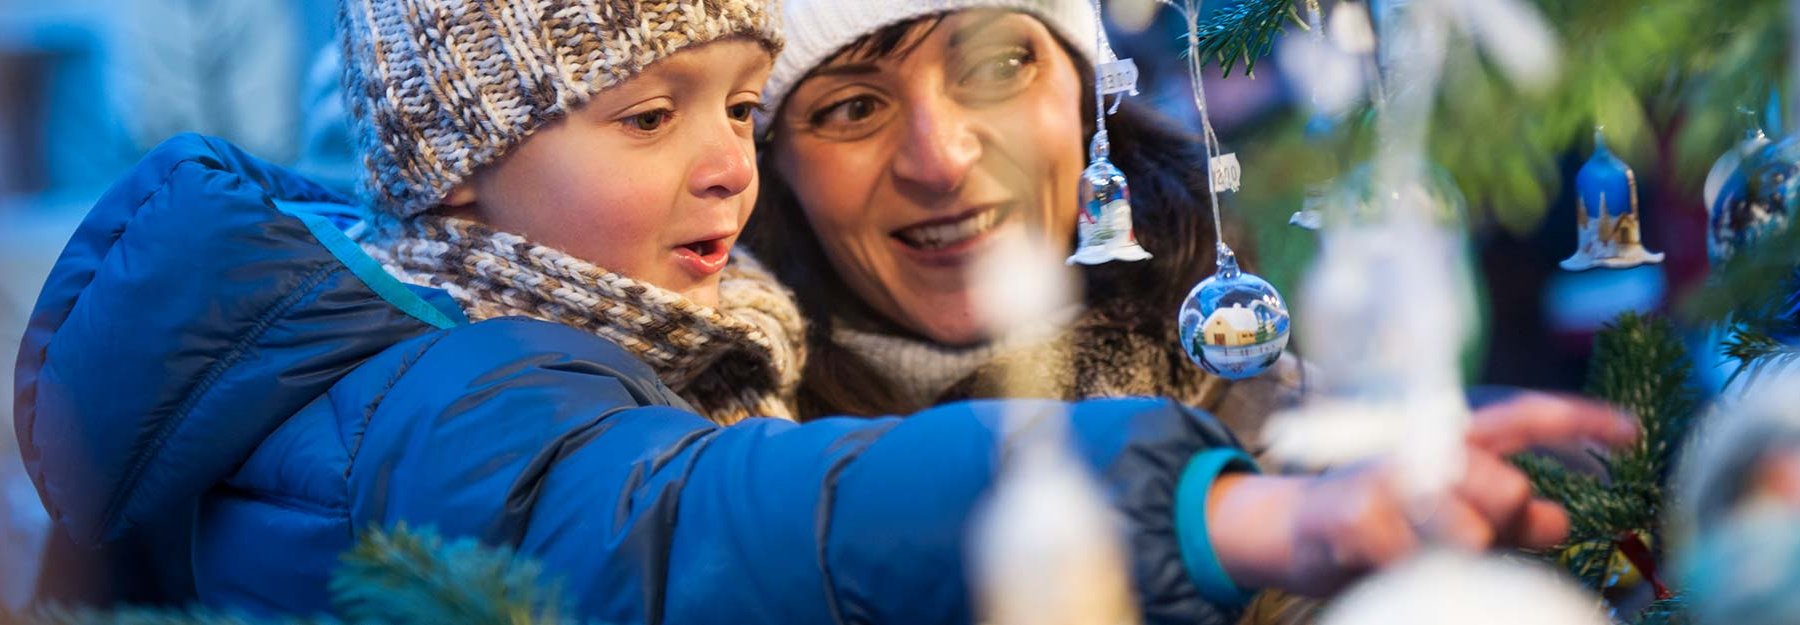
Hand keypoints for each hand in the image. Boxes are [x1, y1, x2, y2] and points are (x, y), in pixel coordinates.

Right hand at [1207, 393, 1637, 596]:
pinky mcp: (1354, 515)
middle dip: (1501, 522)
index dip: (1580, 419)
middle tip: (1465, 535)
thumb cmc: (1382, 518)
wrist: (1292, 530)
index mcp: (1447, 437)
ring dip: (1450, 554)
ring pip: (1466, 530)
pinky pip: (1414, 558)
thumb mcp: (1450, 512)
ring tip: (1414, 549)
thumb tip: (1560, 517)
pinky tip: (1383, 559)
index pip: (1523, 417)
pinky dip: (1405, 568)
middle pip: (1505, 487)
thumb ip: (1508, 516)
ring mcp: (1384, 477)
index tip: (1634, 432)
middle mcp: (1418, 444)